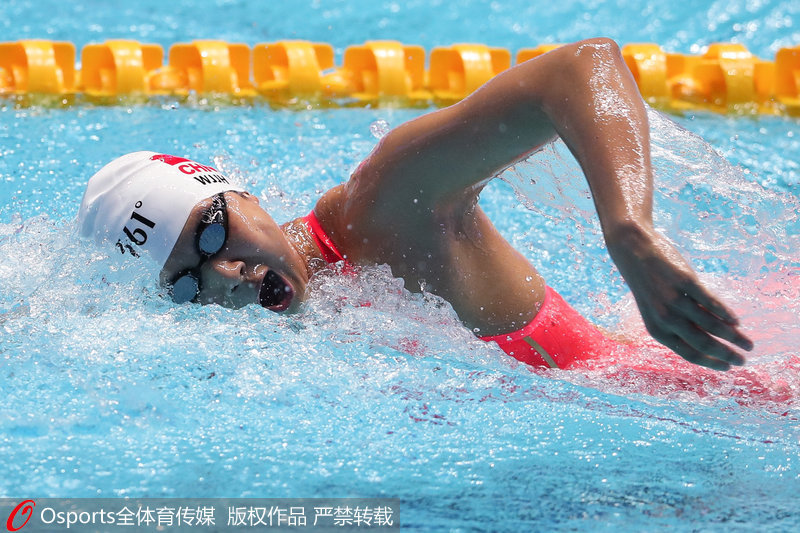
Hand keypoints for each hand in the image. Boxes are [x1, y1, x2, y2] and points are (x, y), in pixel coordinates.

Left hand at [607, 224, 753, 369]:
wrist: (633, 252)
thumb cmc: (649, 283)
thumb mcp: (658, 309)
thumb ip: (679, 324)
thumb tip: (711, 339)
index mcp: (657, 330)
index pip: (689, 353)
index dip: (711, 363)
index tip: (728, 368)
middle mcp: (665, 318)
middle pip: (703, 343)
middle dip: (727, 355)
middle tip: (744, 360)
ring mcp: (674, 300)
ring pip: (711, 325)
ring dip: (734, 337)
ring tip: (748, 343)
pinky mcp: (684, 281)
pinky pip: (710, 302)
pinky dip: (726, 313)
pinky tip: (737, 321)